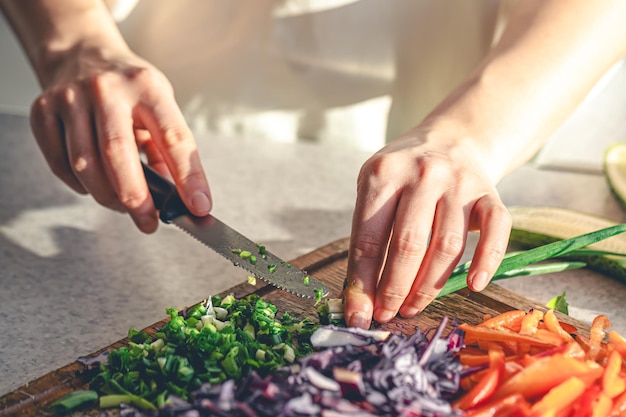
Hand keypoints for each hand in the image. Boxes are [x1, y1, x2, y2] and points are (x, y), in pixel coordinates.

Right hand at [29, 46, 211, 231]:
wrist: (81, 54)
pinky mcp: (43, 112)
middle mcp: (107, 89)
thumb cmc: (129, 88)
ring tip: (124, 205)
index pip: (173, 138)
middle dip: (137, 199)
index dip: (189, 177)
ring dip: (108, 197)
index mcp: (147, 87)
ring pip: (85, 166)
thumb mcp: (159, 105)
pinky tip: (95, 185)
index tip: (198, 206)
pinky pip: (60, 166)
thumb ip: (167, 149)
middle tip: (149, 223)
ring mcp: (70, 98)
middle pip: (118, 154)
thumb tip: (176, 197)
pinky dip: (80, 186)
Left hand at [343, 130, 511, 327]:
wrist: (452, 139)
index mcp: (383, 173)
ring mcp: (460, 182)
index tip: (360, 315)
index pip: (368, 238)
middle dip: (394, 289)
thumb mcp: (375, 189)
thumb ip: (366, 238)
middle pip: (408, 245)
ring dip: (428, 287)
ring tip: (412, 307)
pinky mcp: (490, 193)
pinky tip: (472, 286)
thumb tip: (357, 300)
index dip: (363, 283)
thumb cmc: (404, 175)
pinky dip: (486, 262)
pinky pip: (496, 232)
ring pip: (447, 246)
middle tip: (387, 314)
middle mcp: (423, 174)